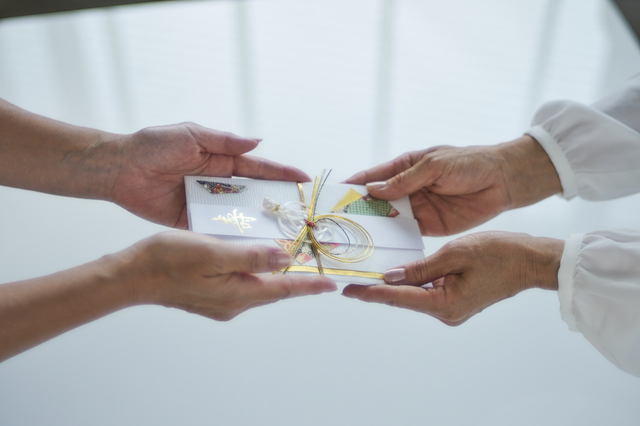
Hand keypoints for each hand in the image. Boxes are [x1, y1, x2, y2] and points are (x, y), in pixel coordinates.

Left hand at [107, 123, 309, 227]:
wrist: (118, 169)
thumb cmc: (152, 145)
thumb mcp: (190, 135)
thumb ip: (223, 140)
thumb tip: (257, 141)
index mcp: (221, 161)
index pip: (259, 168)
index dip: (281, 173)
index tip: (304, 179)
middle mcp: (219, 183)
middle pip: (254, 195)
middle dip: (277, 203)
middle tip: (301, 214)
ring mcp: (206, 203)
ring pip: (238, 215)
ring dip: (256, 224)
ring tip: (282, 235)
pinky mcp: (191, 221)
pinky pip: (214, 230)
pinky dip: (229, 237)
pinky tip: (247, 247)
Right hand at [118, 231, 336, 320]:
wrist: (134, 276)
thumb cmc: (169, 260)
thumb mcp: (214, 252)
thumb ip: (252, 256)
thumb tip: (285, 258)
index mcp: (238, 294)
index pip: (284, 289)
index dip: (309, 285)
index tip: (331, 285)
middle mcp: (233, 303)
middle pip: (274, 290)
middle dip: (297, 279)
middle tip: (316, 267)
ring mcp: (221, 302)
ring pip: (259, 287)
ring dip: (276, 275)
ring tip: (292, 260)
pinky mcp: (211, 296)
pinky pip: (243, 285)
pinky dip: (256, 273)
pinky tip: (256, 259)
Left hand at [342, 231, 562, 324]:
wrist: (529, 261)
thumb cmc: (499, 254)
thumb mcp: (454, 254)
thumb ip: (420, 268)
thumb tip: (391, 276)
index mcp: (445, 304)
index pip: (399, 297)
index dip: (371, 293)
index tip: (349, 290)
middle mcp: (446, 312)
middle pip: (404, 298)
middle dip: (378, 289)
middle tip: (350, 280)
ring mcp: (452, 309)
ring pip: (414, 295)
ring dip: (394, 285)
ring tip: (366, 275)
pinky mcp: (456, 301)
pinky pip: (427, 292)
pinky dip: (411, 282)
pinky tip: (396, 273)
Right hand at [345, 136, 561, 235]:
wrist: (503, 181)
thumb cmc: (470, 163)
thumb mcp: (435, 166)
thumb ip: (405, 180)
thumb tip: (374, 190)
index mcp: (405, 167)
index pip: (372, 176)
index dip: (353, 185)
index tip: (334, 196)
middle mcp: (406, 188)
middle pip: (376, 201)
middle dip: (359, 211)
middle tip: (338, 223)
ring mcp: (417, 208)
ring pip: (388, 219)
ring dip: (374, 228)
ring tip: (354, 240)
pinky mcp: (429, 226)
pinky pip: (406, 234)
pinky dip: (394, 241)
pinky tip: (381, 249)